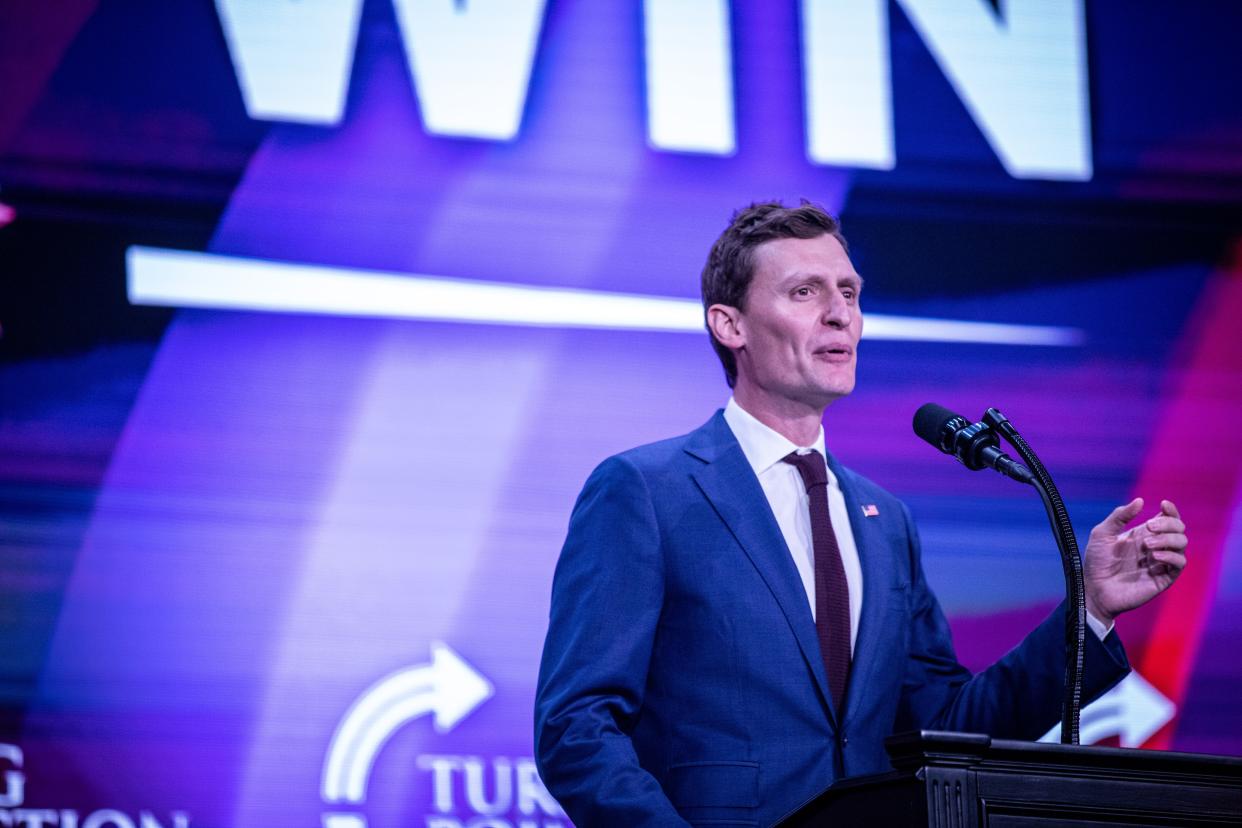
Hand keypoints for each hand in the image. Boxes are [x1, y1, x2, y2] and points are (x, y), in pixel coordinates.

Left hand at [1083, 498, 1186, 625]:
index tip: (1163, 504)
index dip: (1171, 510)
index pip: (1168, 519)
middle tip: (1149, 528)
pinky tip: (1154, 556)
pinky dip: (1171, 556)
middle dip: (1168, 523)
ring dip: (1168, 539)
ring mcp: (1161, 562)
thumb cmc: (1097, 562)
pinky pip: (1180, 563)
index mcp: (1143, 534)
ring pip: (1182, 543)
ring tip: (1147, 545)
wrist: (1094, 589)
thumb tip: (1140, 500)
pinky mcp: (1164, 578)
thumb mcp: (1102, 534)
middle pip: (1178, 528)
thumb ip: (1119, 516)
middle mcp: (1155, 546)